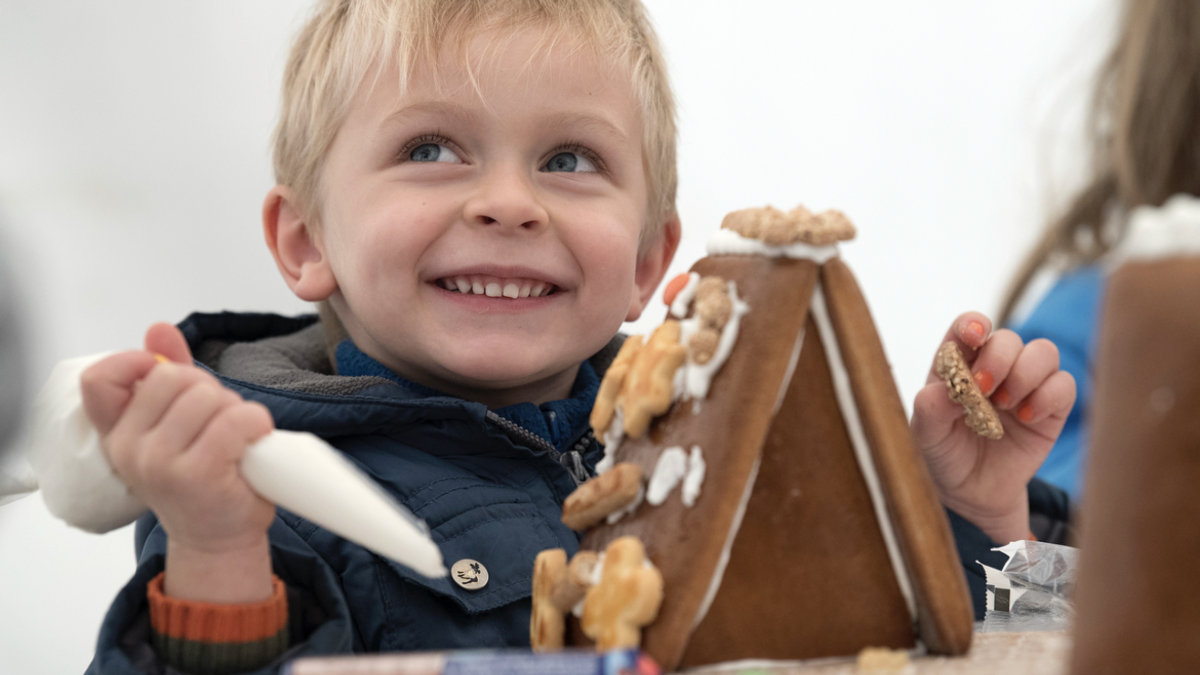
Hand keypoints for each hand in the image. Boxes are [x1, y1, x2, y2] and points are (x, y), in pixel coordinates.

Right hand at [81, 323, 276, 601]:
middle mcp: (130, 448)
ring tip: (235, 438)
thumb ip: (169, 374)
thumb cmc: (203, 478)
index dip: (135, 361)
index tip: (165, 371)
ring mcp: (160, 463)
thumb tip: (158, 329)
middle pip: (173, 377)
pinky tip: (253, 444)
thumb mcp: (178, 424)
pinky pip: (235, 420)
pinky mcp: (197, 475)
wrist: (218, 538)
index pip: (100, 379)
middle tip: (219, 420)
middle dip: (208, 389)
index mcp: (118, 433)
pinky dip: (256, 424)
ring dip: (235, 410)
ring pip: (208, 397)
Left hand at [911, 312, 1075, 544]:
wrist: (972, 494)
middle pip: (1008, 339)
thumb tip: (944, 390)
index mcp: (957, 365)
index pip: (968, 328)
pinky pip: (1065, 384)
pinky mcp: (1051, 409)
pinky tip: (1027, 417)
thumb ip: (930, 410)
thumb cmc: (944, 456)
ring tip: (1005, 404)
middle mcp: (993, 369)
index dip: (973, 323)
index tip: (974, 335)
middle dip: (998, 357)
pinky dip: (1049, 395)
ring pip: (1043, 352)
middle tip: (983, 388)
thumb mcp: (926, 436)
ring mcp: (1024, 386)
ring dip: (1025, 373)